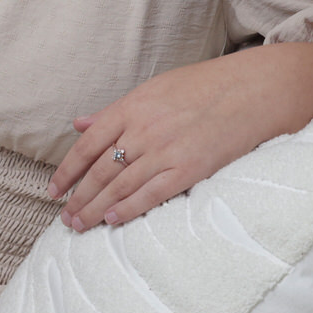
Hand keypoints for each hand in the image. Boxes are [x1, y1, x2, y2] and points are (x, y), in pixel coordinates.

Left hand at [50, 43, 312, 229]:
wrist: (258, 88)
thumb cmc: (208, 86)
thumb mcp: (157, 89)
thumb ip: (117, 111)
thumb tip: (79, 124)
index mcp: (133, 107)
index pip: (88, 144)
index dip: (67, 170)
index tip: (54, 190)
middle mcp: (144, 129)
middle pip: (100, 170)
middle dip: (78, 197)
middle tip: (64, 218)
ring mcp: (166, 149)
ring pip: (120, 186)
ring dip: (95, 209)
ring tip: (79, 226)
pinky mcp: (191, 168)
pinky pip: (152, 194)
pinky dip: (129, 209)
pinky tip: (112, 221)